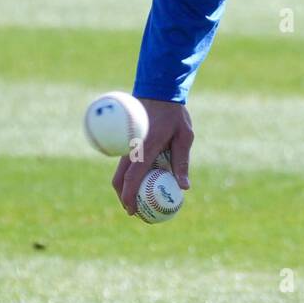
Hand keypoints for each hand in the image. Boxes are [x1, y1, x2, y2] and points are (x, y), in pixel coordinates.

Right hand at [112, 98, 192, 215]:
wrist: (158, 91)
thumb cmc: (174, 114)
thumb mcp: (184, 136)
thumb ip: (182, 161)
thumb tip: (184, 187)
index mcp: (146, 148)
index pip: (132, 177)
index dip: (129, 196)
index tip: (132, 211)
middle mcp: (132, 148)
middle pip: (119, 179)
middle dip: (123, 198)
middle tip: (135, 211)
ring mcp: (127, 145)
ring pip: (119, 172)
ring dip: (124, 188)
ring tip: (136, 201)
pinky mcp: (128, 143)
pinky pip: (125, 164)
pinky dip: (128, 177)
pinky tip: (140, 183)